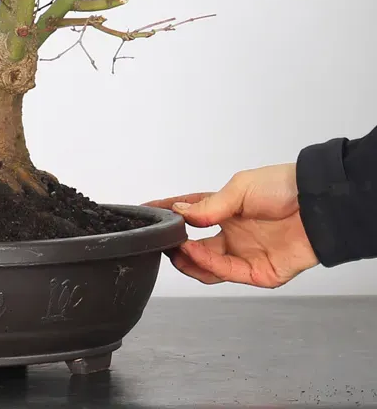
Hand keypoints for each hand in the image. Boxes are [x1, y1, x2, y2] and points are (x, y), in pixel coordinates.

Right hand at [145, 164, 318, 287]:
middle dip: (175, 244)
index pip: (189, 212)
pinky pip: (227, 273)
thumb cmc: (282, 188)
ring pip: (207, 266)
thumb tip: (179, 213)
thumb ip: (209, 206)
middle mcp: (232, 234)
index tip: (144, 210)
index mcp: (225, 210)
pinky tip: (193, 252)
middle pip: (195, 246)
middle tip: (160, 239)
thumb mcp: (238, 189)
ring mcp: (244, 254)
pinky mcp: (259, 273)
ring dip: (187, 259)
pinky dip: (206, 264)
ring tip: (174, 249)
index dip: (167, 212)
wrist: (318, 205)